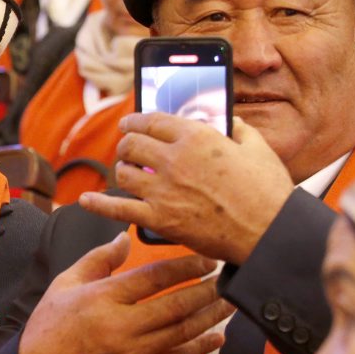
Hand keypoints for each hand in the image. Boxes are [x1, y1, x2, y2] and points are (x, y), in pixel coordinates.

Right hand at [19, 233, 232, 353]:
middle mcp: (122, 326)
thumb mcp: (65, 284)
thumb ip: (98, 259)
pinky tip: (217, 337)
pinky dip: (200, 348)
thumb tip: (124, 237)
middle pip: (176, 305)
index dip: (185, 267)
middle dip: (207, 291)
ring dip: (210, 317)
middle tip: (228, 278)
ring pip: (182, 332)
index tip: (205, 260)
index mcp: (103, 298)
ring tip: (230, 302)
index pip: (153, 277)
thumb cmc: (49, 329)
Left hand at [81, 114, 293, 263]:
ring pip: (124, 172)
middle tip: (127, 147)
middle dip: (126, 143)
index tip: (131, 123)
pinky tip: (85, 200)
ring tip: (126, 171)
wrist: (269, 233)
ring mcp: (163, 190)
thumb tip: (228, 120)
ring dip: (122, 170)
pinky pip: (119, 209)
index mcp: (195, 137)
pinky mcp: (160, 219)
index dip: (136, 120)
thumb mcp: (257, 147)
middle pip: (132, 143)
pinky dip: (99, 204)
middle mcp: (173, 159)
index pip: (152, 119)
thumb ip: (237, 128)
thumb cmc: (267, 192)